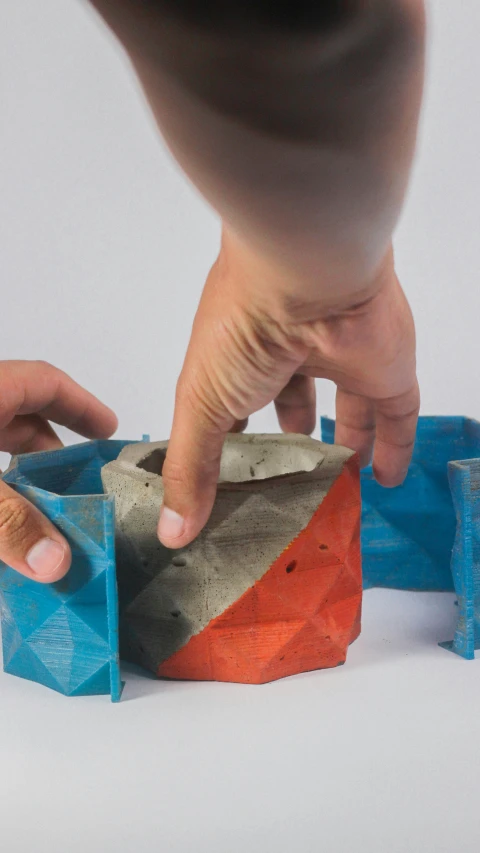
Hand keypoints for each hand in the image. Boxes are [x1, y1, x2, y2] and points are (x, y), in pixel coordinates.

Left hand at [0, 361, 116, 581]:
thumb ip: (9, 522)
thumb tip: (56, 562)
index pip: (44, 383)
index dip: (80, 405)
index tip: (108, 430)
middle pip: (19, 416)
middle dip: (50, 450)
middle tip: (78, 484)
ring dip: (17, 475)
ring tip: (43, 510)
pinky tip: (2, 523)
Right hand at [158, 232, 418, 547]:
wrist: (308, 277)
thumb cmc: (241, 329)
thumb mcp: (200, 407)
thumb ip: (190, 469)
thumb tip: (171, 533)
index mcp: (242, 354)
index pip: (240, 401)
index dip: (240, 433)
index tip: (241, 471)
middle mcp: (293, 354)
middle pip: (298, 400)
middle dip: (296, 437)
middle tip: (294, 479)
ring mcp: (343, 360)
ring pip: (349, 406)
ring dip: (347, 440)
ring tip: (341, 479)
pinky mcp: (386, 370)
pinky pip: (396, 414)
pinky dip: (394, 445)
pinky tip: (385, 477)